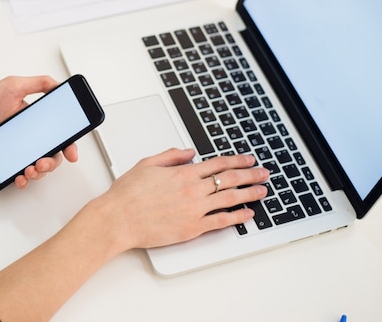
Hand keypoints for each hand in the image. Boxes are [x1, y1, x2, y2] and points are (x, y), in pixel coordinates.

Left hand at [0, 75, 77, 187]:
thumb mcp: (13, 85)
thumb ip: (38, 83)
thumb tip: (59, 85)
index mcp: (34, 121)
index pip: (58, 135)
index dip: (68, 145)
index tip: (71, 153)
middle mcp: (27, 136)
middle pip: (50, 155)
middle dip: (52, 163)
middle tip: (42, 162)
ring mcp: (15, 150)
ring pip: (36, 168)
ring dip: (39, 173)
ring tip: (30, 170)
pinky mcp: (2, 161)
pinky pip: (16, 174)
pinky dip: (22, 180)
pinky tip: (20, 177)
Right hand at [96, 148, 268, 252]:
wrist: (118, 219)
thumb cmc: (128, 194)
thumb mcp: (147, 164)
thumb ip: (170, 156)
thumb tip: (189, 152)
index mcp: (182, 173)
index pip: (217, 163)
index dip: (236, 160)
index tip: (248, 159)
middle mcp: (192, 189)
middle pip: (229, 179)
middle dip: (250, 174)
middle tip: (263, 173)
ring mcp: (194, 209)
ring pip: (230, 198)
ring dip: (249, 193)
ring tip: (262, 191)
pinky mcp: (192, 228)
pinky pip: (221, 221)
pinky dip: (237, 217)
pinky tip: (247, 214)